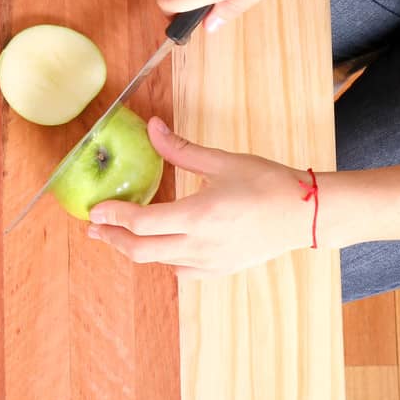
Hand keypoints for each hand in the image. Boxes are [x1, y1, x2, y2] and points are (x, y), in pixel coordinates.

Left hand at [86, 116, 314, 278]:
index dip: (115, 217)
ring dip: (135, 249)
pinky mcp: (219, 270)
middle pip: (142, 251)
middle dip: (113, 239)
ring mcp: (210, 263)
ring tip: (119, 234)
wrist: (304, 214)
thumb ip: (181, 150)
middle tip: (95, 227)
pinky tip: (158, 246)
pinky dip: (162, 259)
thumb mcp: (222, 161)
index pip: (143, 223)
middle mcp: (201, 245)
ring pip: (159, 262)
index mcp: (199, 216)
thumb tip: (152, 128)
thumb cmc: (267, 184)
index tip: (95, 210)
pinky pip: (180, 271)